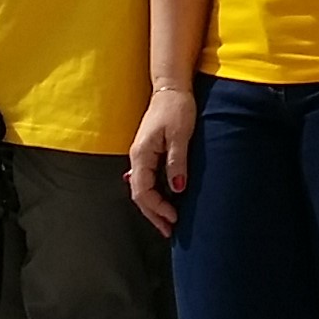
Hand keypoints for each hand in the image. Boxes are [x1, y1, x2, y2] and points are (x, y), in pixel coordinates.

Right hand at [127, 87, 196, 232]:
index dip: (157, 208)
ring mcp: (142, 155)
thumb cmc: (177, 107)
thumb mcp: (180, 135)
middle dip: (154, 214)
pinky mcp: (149, 152)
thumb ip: (177, 162)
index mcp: (141, 154)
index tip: (173, 218)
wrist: (171, 87)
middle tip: (169, 230)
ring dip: (154, 206)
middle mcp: (137, 157)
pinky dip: (155, 193)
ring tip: (167, 222)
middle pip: (140, 194)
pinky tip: (163, 201)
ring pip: (143, 188)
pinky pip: (148, 179)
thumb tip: (177, 188)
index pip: (142, 190)